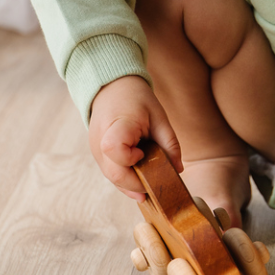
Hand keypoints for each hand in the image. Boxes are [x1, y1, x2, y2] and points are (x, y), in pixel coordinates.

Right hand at [88, 75, 182, 200]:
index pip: (114, 149)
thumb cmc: (136, 99)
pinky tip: (139, 179)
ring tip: (150, 183)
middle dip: (136, 185)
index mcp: (116, 125)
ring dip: (131, 185)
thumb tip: (178, 170)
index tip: (143, 153)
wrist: (112, 88)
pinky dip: (125, 179)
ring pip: (111, 178)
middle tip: (155, 186)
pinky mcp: (97, 155)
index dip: (130, 158)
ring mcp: (96, 150)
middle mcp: (100, 141)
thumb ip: (169, 143)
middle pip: (113, 173)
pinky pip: (110, 173)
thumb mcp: (158, 116)